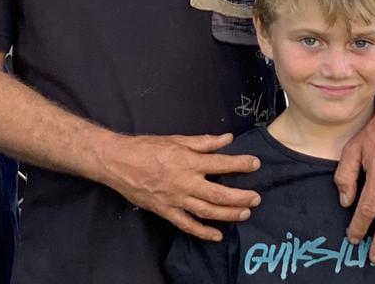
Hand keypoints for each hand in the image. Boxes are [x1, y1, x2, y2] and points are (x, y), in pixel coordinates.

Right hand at [99, 132, 261, 241]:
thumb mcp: (175, 139)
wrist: (118, 162)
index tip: (255, 164)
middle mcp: (185, 182)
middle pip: (220, 194)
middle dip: (241, 197)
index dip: (241, 164)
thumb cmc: (146, 147)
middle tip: (256, 198)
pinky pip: (187, 225)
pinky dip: (203, 232)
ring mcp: (176, 199)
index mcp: (188, 161)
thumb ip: (203, 142)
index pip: (221, 164)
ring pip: (208, 211)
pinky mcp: (166, 211)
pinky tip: (217, 235)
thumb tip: (227, 139)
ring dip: (229, 214)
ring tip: (244, 214)